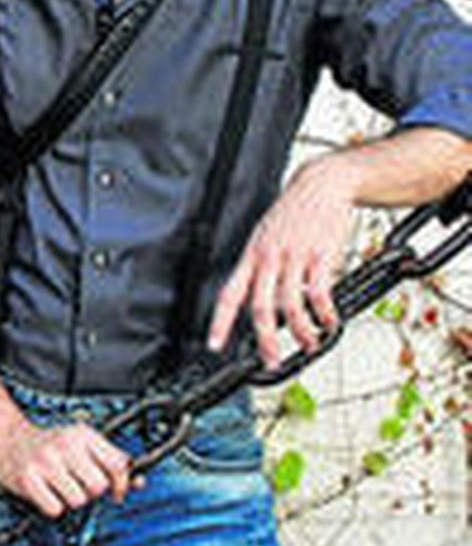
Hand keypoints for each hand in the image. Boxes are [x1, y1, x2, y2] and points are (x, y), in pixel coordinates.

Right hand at [0, 417, 133, 517]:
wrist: (5, 438)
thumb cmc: (47, 444)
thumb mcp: (80, 442)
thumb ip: (109, 460)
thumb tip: (139, 481)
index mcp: (82, 434)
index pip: (118, 464)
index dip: (121, 484)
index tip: (116, 491)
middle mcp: (65, 444)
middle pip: (99, 486)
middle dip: (92, 492)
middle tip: (78, 485)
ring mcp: (45, 461)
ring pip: (79, 500)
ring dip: (70, 500)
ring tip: (59, 487)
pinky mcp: (28, 478)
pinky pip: (55, 509)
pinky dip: (52, 506)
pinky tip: (46, 493)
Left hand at [208, 160, 355, 368]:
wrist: (320, 185)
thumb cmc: (293, 214)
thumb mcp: (266, 237)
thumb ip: (263, 269)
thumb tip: (263, 302)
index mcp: (252, 256)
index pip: (229, 294)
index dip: (220, 322)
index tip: (214, 345)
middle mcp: (268, 259)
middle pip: (260, 308)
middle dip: (265, 340)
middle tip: (272, 361)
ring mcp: (294, 257)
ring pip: (291, 305)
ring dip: (300, 331)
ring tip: (309, 343)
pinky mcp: (321, 256)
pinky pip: (319, 292)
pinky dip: (324, 313)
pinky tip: (330, 321)